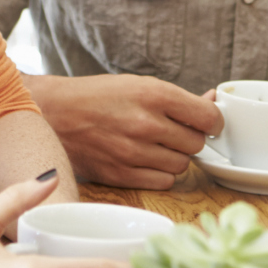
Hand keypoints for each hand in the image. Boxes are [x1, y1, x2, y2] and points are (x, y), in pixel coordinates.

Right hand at [30, 73, 222, 188]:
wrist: (53, 113)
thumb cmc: (98, 97)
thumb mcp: (140, 85)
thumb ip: (180, 99)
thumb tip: (214, 103)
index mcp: (154, 95)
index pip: (208, 118)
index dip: (212, 122)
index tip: (206, 123)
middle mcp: (146, 124)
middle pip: (197, 144)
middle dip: (190, 139)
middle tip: (172, 131)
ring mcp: (133, 152)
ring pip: (182, 165)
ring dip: (175, 157)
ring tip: (155, 145)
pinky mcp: (121, 174)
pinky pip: (163, 182)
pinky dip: (160, 173)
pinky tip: (146, 160)